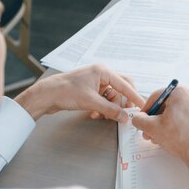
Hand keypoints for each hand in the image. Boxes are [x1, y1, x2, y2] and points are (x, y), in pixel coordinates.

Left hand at [14, 65, 144, 121]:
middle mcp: (101, 74)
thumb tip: (125, 117)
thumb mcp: (91, 102)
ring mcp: (95, 82)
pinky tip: (94, 114)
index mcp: (103, 71)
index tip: (142, 105)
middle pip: (121, 89)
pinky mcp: (90, 90)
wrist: (46, 95)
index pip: (125, 84)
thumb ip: (111, 110)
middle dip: (122, 102)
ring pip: (112, 97)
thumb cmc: (65, 92)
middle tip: (125, 113)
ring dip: (110, 108)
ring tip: (102, 115)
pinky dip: (102, 108)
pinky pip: (103, 100)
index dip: (134, 96)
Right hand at [132, 87, 188, 172]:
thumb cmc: (183, 139)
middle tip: (150, 131)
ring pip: (177, 111)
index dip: (146, 110)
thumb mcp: (153, 128)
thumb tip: (138, 118)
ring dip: (166, 123)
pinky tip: (173, 136)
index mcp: (179, 92)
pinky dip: (179, 124)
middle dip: (156, 120)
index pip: (155, 97)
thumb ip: (140, 120)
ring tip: (160, 137)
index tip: (143, 119)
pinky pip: (187, 116)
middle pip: (167, 105)